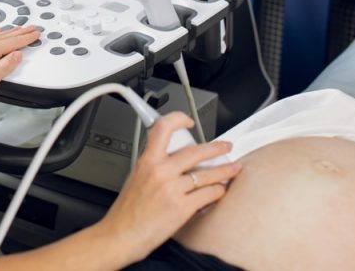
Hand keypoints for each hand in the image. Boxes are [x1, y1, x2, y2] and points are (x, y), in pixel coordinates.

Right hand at [97, 112, 241, 264]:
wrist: (121, 235)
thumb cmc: (127, 211)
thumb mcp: (135, 177)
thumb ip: (154, 164)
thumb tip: (173, 158)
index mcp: (147, 161)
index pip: (163, 129)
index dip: (178, 119)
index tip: (188, 121)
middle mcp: (160, 172)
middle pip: (196, 151)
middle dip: (216, 148)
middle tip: (225, 147)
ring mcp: (172, 189)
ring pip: (207, 174)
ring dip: (224, 170)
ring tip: (233, 168)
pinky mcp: (182, 208)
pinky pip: (208, 194)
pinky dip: (217, 191)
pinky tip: (220, 190)